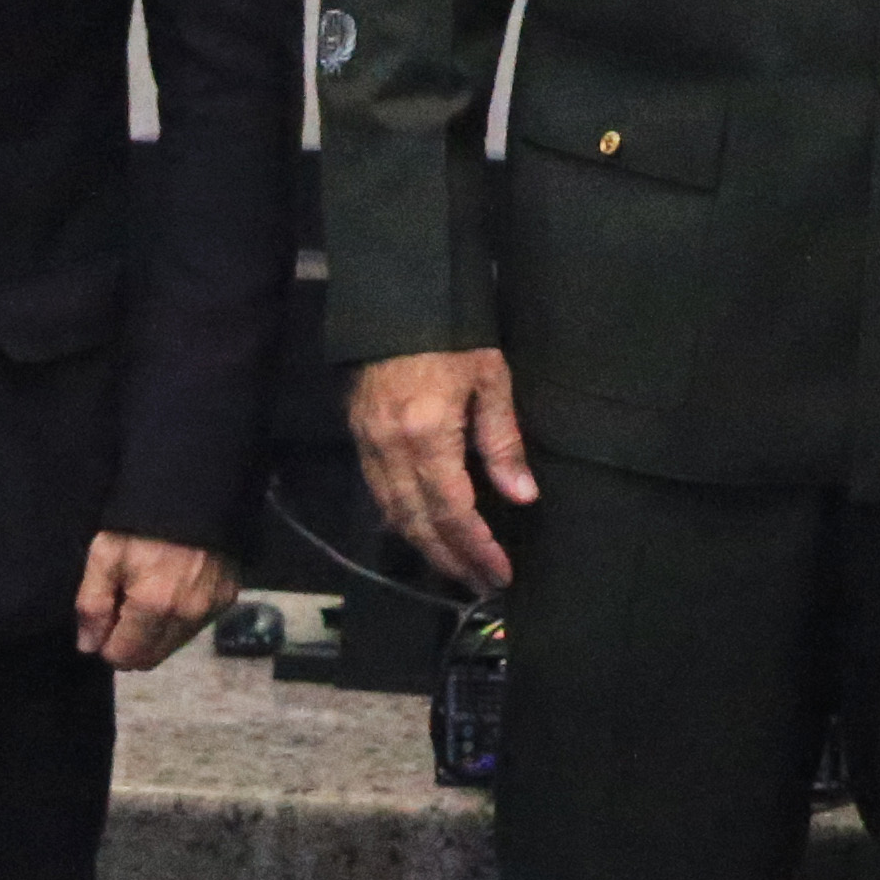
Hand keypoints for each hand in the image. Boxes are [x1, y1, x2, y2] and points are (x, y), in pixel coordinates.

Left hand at [79, 534, 237, 670]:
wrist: (196, 491)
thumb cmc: (141, 523)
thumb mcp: (105, 555)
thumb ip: (93, 604)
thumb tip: (90, 646)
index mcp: (153, 606)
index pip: (125, 656)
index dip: (106, 645)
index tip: (104, 622)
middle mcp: (187, 616)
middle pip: (151, 658)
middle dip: (131, 644)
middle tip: (121, 610)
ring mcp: (211, 608)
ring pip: (173, 645)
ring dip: (155, 634)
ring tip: (147, 597)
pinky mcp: (228, 598)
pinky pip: (194, 627)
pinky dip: (178, 619)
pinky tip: (173, 590)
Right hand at [351, 348, 536, 594]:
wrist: (397, 295)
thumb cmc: (454, 331)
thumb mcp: (491, 379)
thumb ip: (503, 442)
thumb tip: (522, 497)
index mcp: (427, 436)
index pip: (452, 511)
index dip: (476, 548)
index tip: (499, 574)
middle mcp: (390, 449)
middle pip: (418, 522)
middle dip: (450, 558)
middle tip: (480, 584)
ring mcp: (367, 443)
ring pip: (392, 513)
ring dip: (423, 546)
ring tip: (456, 567)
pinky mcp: (357, 434)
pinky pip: (377, 492)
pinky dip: (400, 520)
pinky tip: (420, 531)